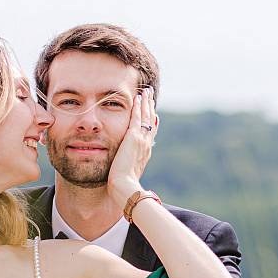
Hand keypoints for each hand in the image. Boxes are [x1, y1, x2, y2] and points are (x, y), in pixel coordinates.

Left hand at [107, 89, 157, 206]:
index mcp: (145, 152)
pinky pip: (137, 118)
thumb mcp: (129, 174)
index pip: (151, 132)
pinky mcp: (133, 138)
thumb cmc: (125, 185)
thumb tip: (132, 168)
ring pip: (146, 117)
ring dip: (146, 103)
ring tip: (146, 91)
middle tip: (150, 95)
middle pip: (151, 121)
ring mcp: (142, 140)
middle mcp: (147, 144)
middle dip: (150, 107)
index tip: (152, 111)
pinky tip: (137, 98)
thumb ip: (131, 167)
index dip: (152, 120)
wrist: (125, 186)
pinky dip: (138, 107)